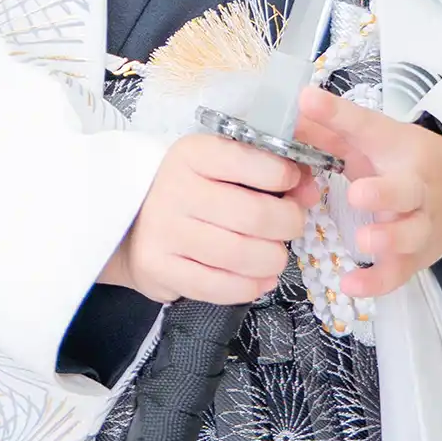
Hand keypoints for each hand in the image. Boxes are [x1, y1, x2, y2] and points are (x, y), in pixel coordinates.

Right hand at [99, 132, 320, 305]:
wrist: (131, 221)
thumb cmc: (189, 189)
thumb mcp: (220, 166)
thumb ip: (268, 171)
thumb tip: (310, 188)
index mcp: (193, 153)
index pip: (252, 161)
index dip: (286, 176)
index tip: (294, 184)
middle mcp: (175, 189)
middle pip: (255, 215)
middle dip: (288, 223)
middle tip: (291, 226)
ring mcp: (164, 231)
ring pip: (241, 255)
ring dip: (273, 259)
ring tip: (275, 255)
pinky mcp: (160, 269)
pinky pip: (219, 287)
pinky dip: (250, 286)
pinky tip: (258, 278)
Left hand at [294, 86, 441, 298]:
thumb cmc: (406, 161)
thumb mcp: (374, 139)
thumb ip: (330, 129)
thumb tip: (289, 112)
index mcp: (398, 146)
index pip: (367, 126)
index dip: (337, 114)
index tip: (307, 100)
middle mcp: (413, 186)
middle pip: (406, 190)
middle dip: (384, 193)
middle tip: (357, 193)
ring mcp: (419, 224)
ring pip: (410, 235)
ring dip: (388, 238)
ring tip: (362, 241)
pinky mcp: (416, 257)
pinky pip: (400, 273)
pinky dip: (377, 283)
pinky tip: (350, 285)